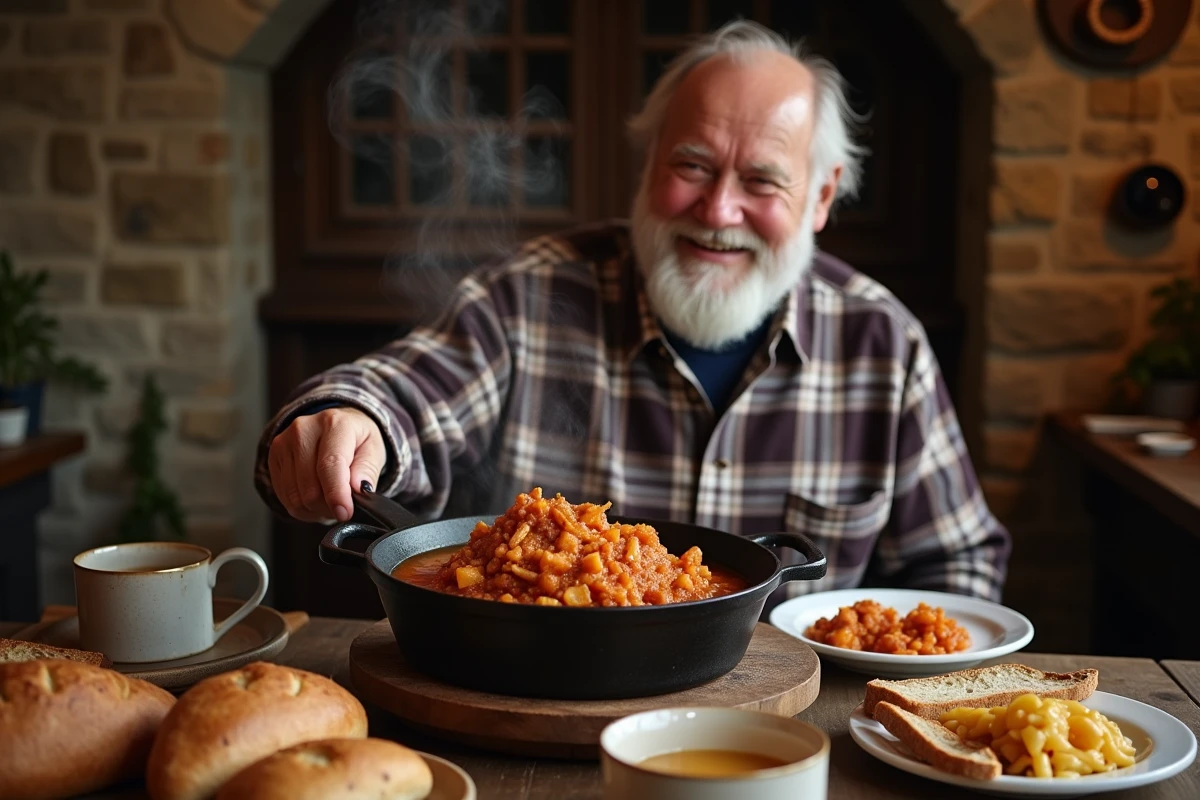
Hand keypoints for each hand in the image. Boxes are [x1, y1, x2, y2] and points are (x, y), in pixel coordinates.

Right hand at [268, 407, 385, 522]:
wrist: (335, 427)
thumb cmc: (356, 439)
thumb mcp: (374, 450)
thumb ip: (367, 470)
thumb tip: (359, 489)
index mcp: (334, 424)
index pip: (330, 464)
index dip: (336, 494)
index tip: (344, 513)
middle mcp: (304, 430)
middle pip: (310, 487)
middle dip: (329, 506)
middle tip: (343, 505)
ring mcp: (284, 444)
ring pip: (296, 497)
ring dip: (315, 509)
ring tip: (330, 500)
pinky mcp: (272, 458)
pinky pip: (285, 499)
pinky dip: (302, 508)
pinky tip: (314, 498)